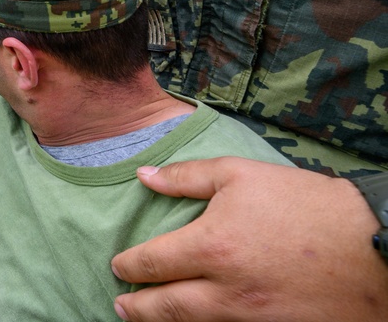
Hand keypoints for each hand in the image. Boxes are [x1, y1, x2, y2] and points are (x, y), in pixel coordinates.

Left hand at [110, 157, 387, 321]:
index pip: (153, 263)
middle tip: (122, 306)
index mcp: (212, 247)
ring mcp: (251, 318)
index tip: (119, 265)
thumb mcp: (241, 174)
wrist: (374, 248)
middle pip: (165, 307)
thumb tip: (144, 176)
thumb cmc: (307, 205)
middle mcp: (225, 290)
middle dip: (138, 308)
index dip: (130, 265)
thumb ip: (187, 177)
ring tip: (147, 320)